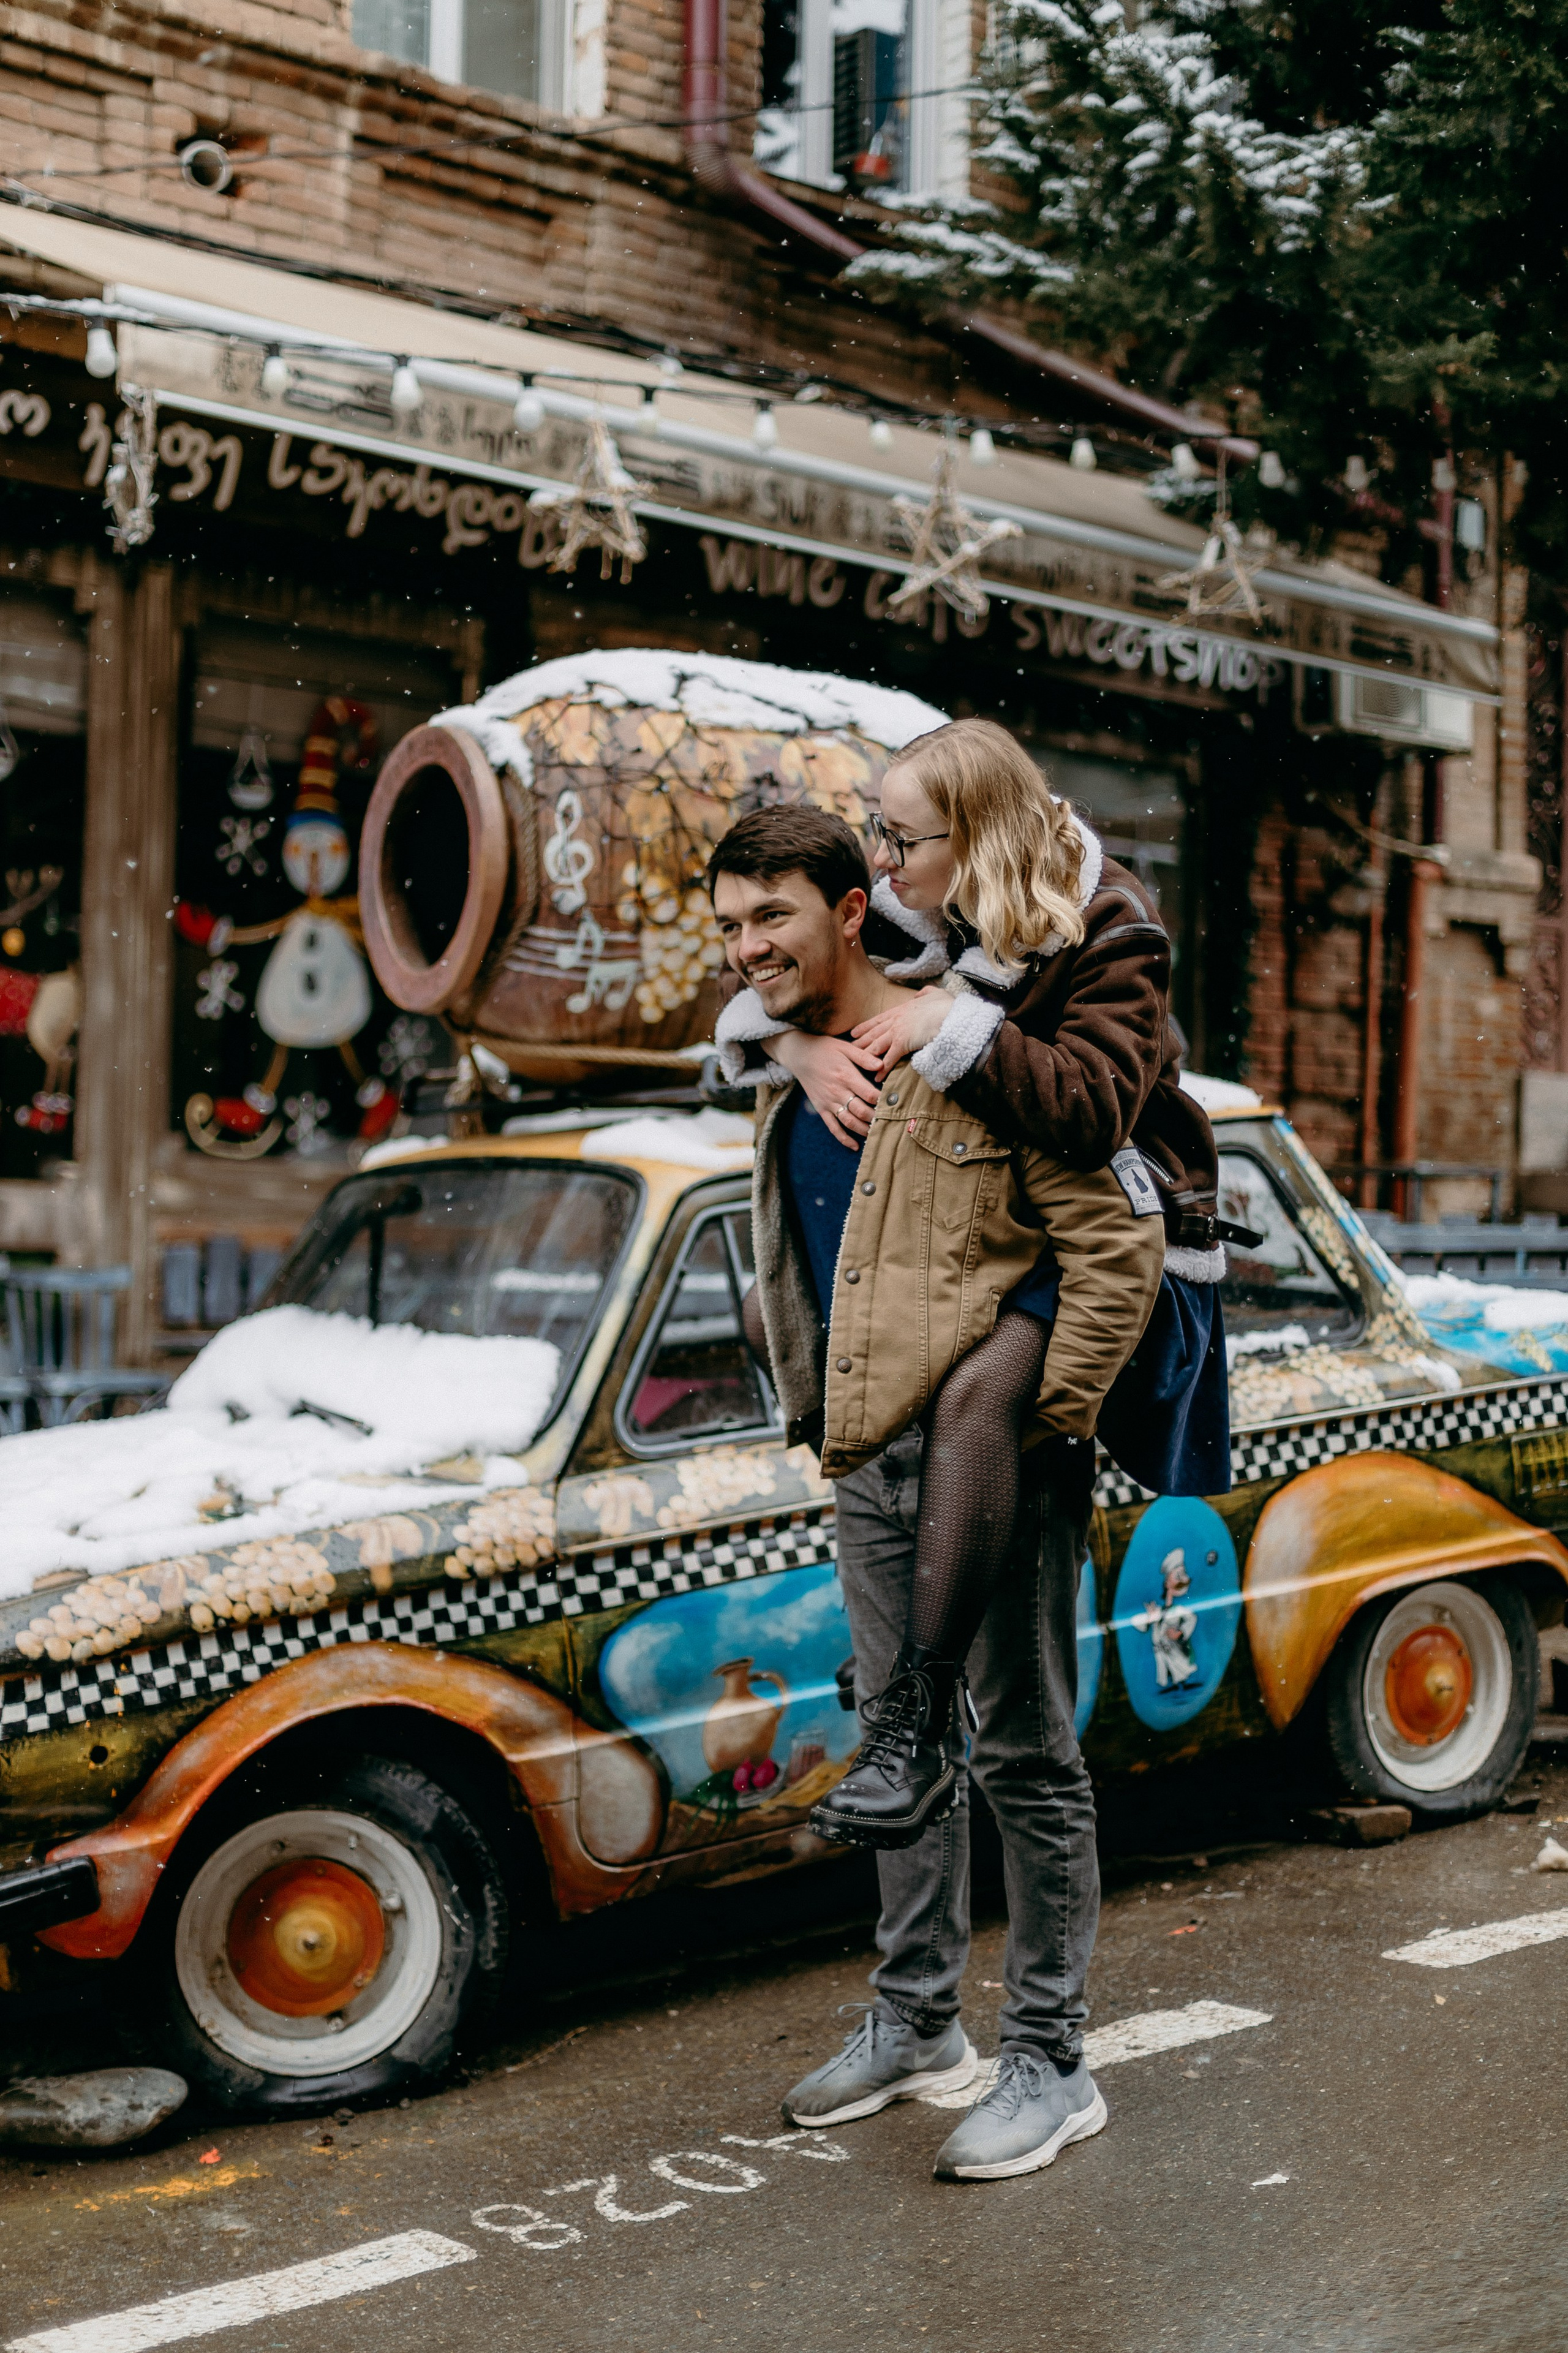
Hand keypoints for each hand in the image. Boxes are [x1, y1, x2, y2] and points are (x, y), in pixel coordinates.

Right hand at [771, 1029, 881, 1147]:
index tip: (893, 1103)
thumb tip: (882, 1065)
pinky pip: (833, 1127)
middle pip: (861, 1111)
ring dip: (864, 1130)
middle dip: (876, 1118)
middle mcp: (837, 1092)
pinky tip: (854, 1146)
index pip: (870, 1094)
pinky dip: (843, 1138)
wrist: (799, 1055)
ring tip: (876, 1133)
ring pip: (849, 1122)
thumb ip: (864, 1057)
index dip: (883, 1100)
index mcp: (846, 1076)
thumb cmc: (825, 1049)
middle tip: (889, 1121)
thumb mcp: (845, 1047)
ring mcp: (828, 1102)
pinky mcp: (821, 1109)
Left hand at [851, 986, 950, 1072]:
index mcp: (903, 1009)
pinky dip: (883, 1069)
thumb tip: (919, 995)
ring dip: (867, 1055)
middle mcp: (897, 1020)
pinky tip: (877, 1077)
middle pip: (874, 1032)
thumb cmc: (945, 1005)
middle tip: (850, 1048)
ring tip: (858, 1063)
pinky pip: (889, 1059)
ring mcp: (898, 1032)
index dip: (866, 1026)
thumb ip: (925, 994)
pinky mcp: (903, 1044)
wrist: (949, 1013)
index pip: (880, 1019)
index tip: (855, 1031)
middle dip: (861, 1041)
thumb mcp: (935, 994)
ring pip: (877, 1045)